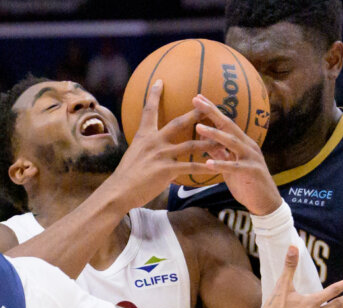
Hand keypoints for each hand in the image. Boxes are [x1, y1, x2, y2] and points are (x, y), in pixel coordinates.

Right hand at [109, 81, 218, 208]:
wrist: (119, 191)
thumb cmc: (126, 176)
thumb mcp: (134, 154)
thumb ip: (145, 148)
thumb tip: (151, 147)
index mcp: (144, 136)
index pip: (149, 111)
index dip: (154, 95)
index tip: (160, 81)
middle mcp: (154, 142)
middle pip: (178, 123)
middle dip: (195, 114)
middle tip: (208, 105)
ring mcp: (161, 155)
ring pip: (191, 145)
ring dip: (208, 142)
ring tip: (223, 140)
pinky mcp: (167, 170)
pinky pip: (191, 167)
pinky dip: (205, 167)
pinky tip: (217, 167)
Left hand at [192, 94, 281, 215]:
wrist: (266, 203)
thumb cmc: (247, 184)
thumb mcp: (231, 167)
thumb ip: (221, 154)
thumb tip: (206, 144)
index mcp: (243, 143)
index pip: (225, 123)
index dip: (212, 110)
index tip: (197, 98)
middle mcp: (248, 146)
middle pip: (229, 126)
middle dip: (212, 113)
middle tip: (196, 101)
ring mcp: (251, 158)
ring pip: (232, 142)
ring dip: (215, 135)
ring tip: (199, 128)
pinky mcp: (251, 172)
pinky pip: (234, 167)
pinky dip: (221, 165)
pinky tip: (208, 164)